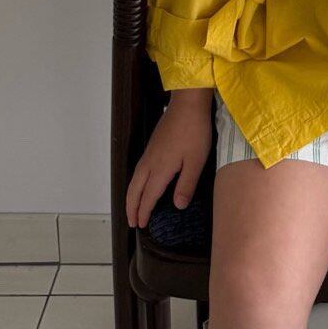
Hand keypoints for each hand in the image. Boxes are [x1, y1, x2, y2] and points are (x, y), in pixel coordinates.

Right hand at [125, 101, 212, 228]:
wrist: (188, 103)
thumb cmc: (194, 132)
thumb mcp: (195, 161)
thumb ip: (186, 185)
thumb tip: (177, 206)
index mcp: (159, 169)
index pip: (148, 196)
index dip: (144, 212)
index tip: (141, 225)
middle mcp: (149, 163)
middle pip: (135, 190)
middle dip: (131, 207)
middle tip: (132, 222)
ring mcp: (149, 153)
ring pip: (134, 180)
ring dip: (131, 196)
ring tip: (132, 208)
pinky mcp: (152, 145)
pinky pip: (138, 171)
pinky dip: (135, 184)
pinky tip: (142, 184)